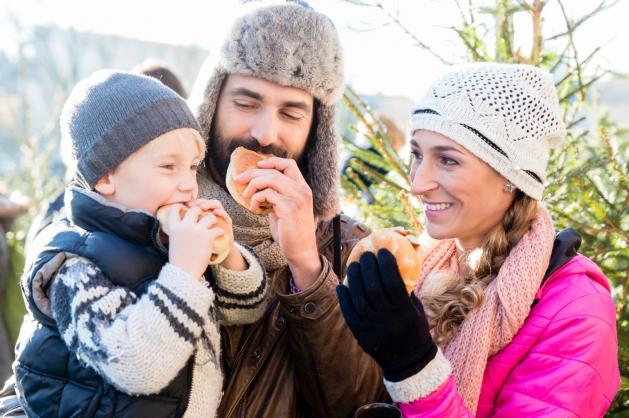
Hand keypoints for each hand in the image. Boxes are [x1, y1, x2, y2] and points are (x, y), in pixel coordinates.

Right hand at [167, 204, 224, 279]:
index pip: (175, 209)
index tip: (187, 208)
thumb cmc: (178, 259)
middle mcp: (185, 226)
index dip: (181, 206)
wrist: (184, 272)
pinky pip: (217, 229)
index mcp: (174, 227)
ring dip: (213, 220)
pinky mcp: (207, 237)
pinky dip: (220, 231)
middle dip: (201, 211)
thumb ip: (177, 230)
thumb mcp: (173, 241)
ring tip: (213, 225)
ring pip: (209, 217)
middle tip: (204, 216)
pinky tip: (219, 234)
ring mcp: (196, 230)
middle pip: (195, 209)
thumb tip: (181, 222)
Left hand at [235, 156, 320, 288]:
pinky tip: (253, 208)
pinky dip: (256, 199)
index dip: (272, 161)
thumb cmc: (290, 232)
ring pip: (270, 179)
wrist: (301, 251)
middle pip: (274, 170)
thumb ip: (276, 196)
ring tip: (245, 195)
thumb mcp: (284, 209)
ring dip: (253, 185)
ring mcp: (297, 198)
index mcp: (303, 188)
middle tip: (238, 179)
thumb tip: (257, 186)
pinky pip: (267, 194)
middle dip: (253, 173)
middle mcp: (302, 190)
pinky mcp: (289, 208)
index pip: (289, 164)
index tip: (257, 166)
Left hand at [336, 249, 436, 381]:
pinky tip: (342, 285)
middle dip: (368, 266)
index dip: (387, 263)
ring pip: (358, 297)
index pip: (393, 281)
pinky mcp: (360, 333)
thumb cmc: (415, 330)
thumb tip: (395, 264)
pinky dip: (344, 297)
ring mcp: (371, 326)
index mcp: (404, 311)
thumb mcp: (416, 310)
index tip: (383, 251)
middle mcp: (387, 319)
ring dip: (355, 277)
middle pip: (373, 287)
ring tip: (354, 264)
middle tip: (366, 254)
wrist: (408, 361)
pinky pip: (348, 311)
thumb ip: (406, 289)